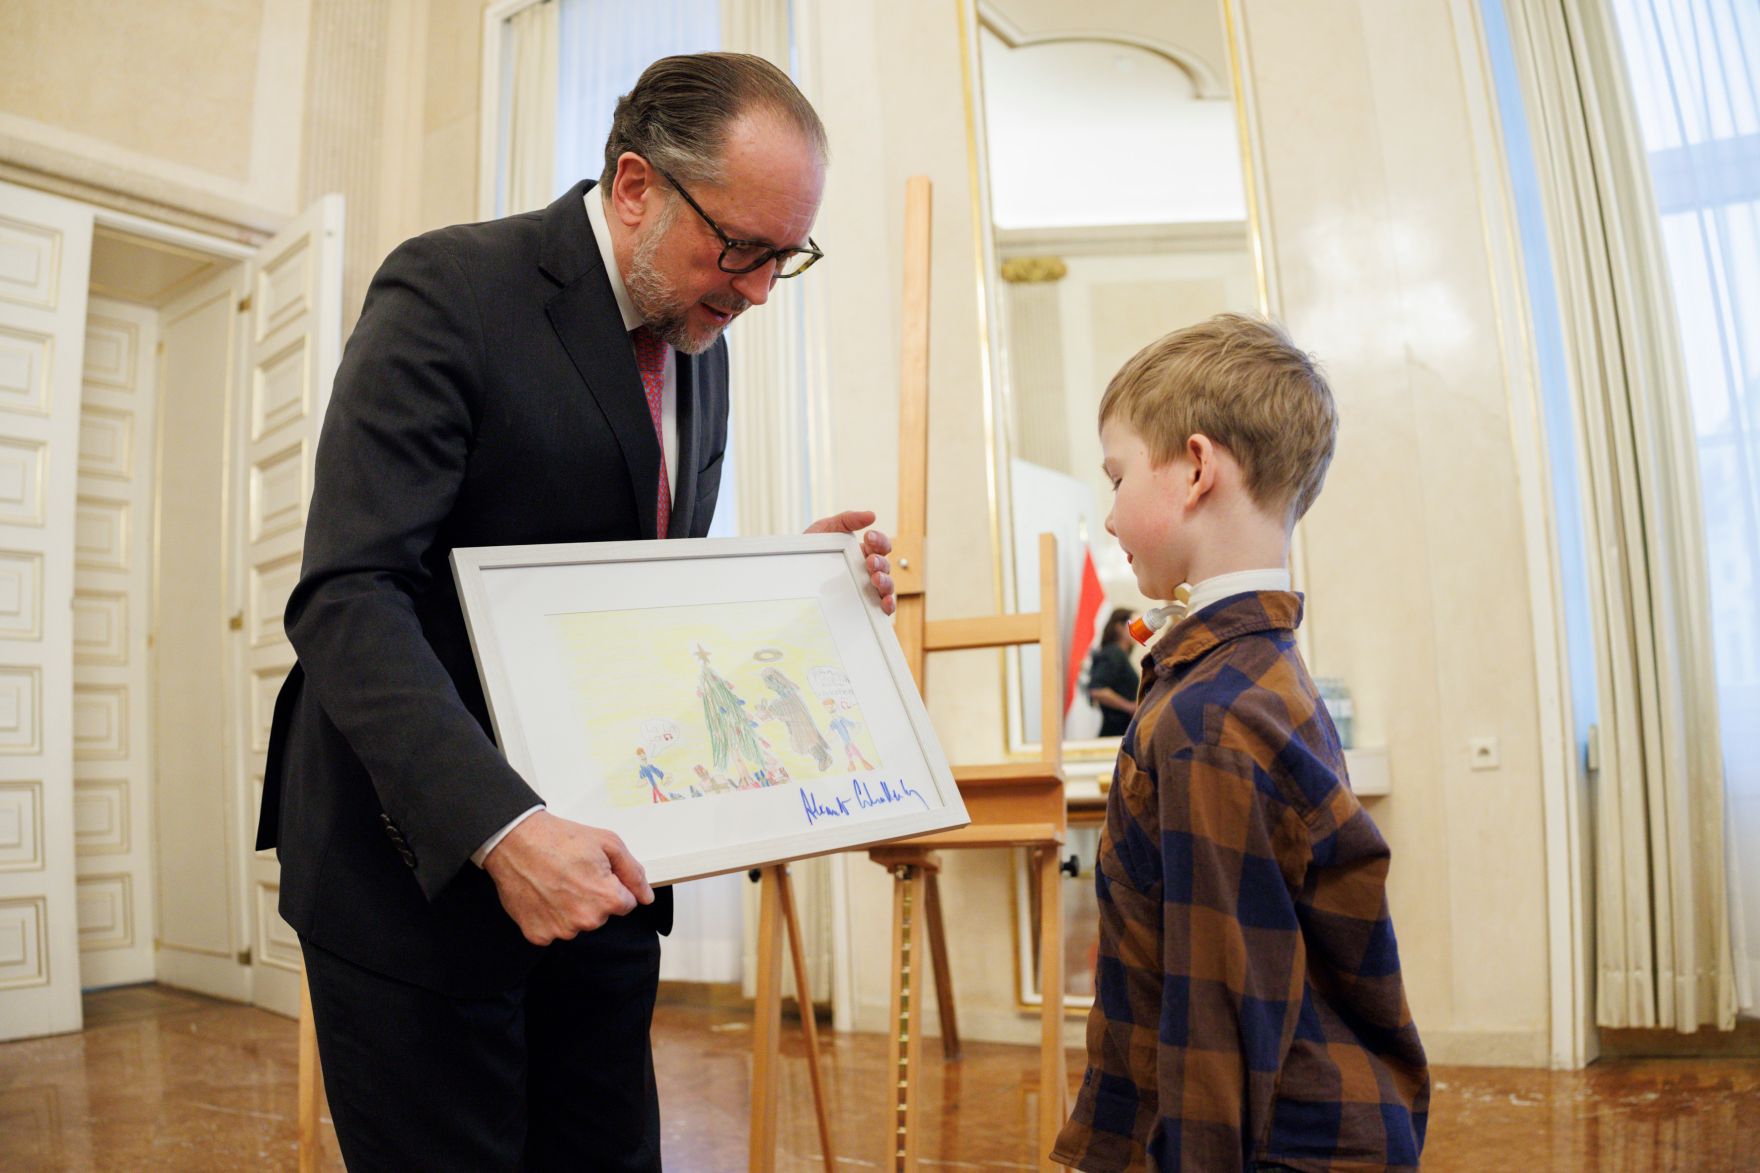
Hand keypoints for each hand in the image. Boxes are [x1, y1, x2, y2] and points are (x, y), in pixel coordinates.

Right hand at [481, 811, 653, 945]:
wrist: (515, 841)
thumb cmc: (559, 839)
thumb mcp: (608, 843)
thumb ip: (633, 872)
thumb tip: (646, 897)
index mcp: (607, 899)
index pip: (626, 904)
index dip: (613, 886)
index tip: (596, 873)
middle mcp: (586, 920)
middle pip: (601, 915)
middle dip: (593, 897)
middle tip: (573, 874)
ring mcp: (561, 930)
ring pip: (577, 924)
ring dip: (570, 908)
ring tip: (555, 883)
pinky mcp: (538, 934)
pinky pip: (553, 930)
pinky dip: (549, 916)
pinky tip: (543, 895)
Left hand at [806, 510, 895, 614]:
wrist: (791, 573)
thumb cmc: (811, 549)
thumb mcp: (826, 528)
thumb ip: (847, 520)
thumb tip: (871, 515)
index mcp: (863, 551)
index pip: (881, 546)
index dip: (879, 541)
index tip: (868, 537)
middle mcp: (868, 570)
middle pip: (885, 566)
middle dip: (881, 562)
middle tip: (869, 561)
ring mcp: (866, 589)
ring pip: (887, 585)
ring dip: (886, 581)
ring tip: (875, 578)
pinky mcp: (863, 605)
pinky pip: (882, 607)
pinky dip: (889, 605)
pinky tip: (885, 602)